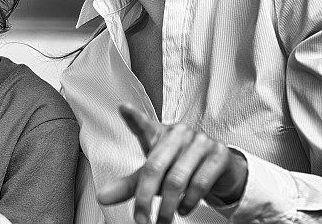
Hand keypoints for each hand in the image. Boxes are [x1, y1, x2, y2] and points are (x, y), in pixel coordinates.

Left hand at [97, 104, 247, 223]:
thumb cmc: (178, 166)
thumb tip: (102, 197)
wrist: (219, 169)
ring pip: (177, 179)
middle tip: (141, 220)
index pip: (143, 124)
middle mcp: (178, 133)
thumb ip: (128, 185)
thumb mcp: (152, 174)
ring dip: (167, 207)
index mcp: (158, 133)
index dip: (133, 116)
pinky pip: (200, 182)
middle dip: (145, 198)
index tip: (123, 108)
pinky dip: (189, 202)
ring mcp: (200, 141)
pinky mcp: (219, 154)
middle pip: (155, 166)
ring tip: (162, 221)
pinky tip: (182, 210)